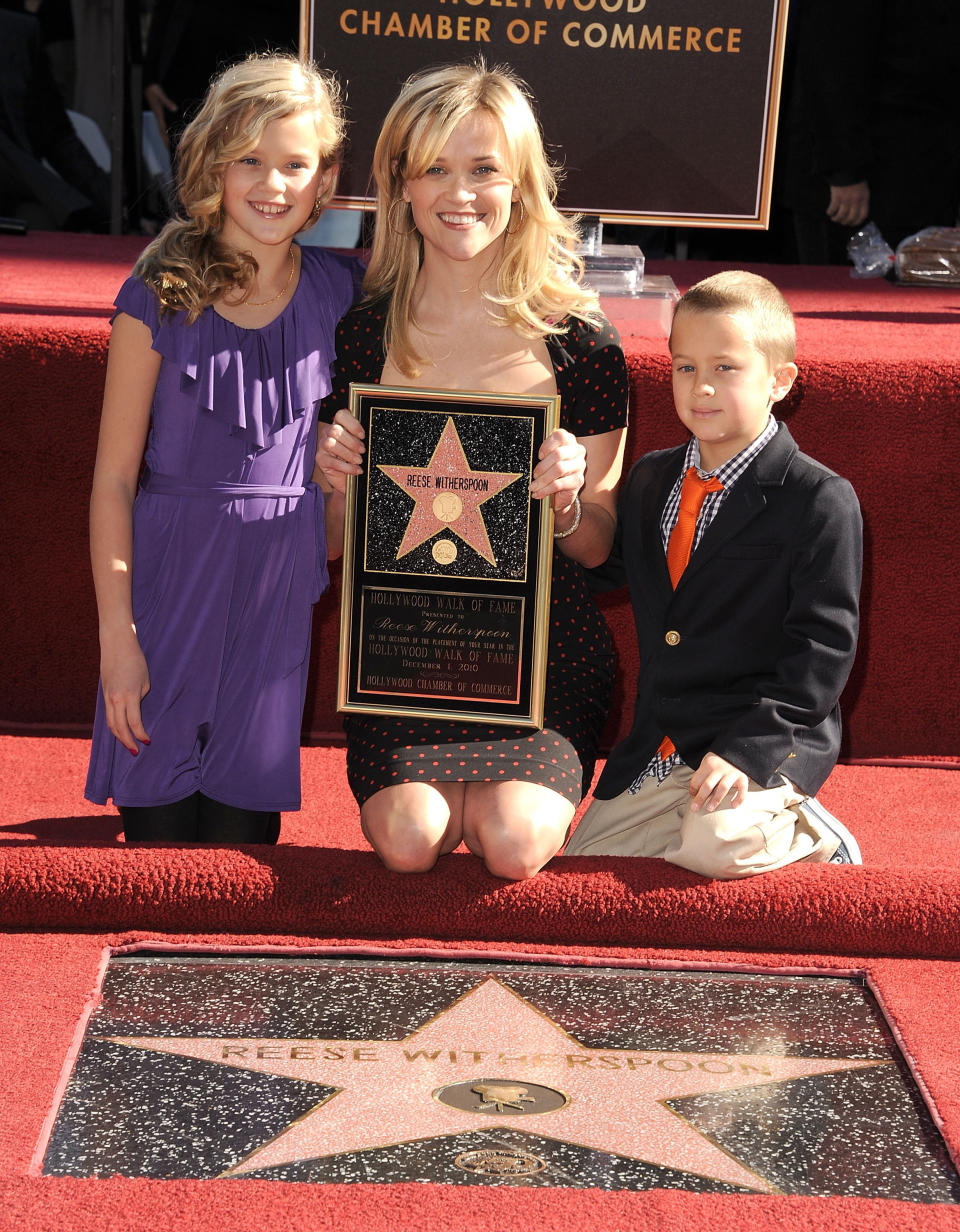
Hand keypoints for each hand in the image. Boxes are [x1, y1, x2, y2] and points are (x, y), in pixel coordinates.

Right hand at [100, 637, 150, 754]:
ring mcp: (107, 697)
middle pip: (119, 728)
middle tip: (135, 752)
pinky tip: (119, 731)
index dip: (140, 735)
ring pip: (110, 723)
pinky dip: (113, 725)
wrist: (116, 645)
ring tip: (127, 744)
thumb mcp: (145, 681)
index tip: (147, 742)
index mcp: (129, 696)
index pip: (134, 723)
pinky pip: (108, 715)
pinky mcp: (104, 694)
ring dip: (118, 736)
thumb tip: (135, 709)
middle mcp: (115, 699)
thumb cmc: (135, 660)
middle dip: (127, 742)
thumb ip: (139, 698)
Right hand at [144, 82, 177, 147]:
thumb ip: (167, 101)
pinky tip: (167, 132)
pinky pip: (161, 123)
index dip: (165, 137)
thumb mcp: (160, 94)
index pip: (162, 128)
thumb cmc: (153, 88)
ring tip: (168, 145)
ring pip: (160, 128)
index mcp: (158, 113)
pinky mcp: (158, 111)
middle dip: (164, 140)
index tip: (168, 145)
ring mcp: (157, 114)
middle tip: (168, 149)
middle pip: (161, 130)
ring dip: (163, 136)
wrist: (147, 84)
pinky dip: (164, 129)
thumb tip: (174, 109)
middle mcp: (157, 115)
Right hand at [316, 409, 364, 494]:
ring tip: (358, 461)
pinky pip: (332, 461)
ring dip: (347, 454)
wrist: (349, 480)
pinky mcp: (320, 459)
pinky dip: (346, 467)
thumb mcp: (361, 446)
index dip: (352, 424)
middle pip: (335, 430)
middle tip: (362, 450)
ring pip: (330, 444)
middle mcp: (328, 433)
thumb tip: (371, 437)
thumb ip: (362, 439)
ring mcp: (322, 446)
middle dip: (352, 442)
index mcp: (339, 424)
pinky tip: (356, 470)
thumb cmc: (356, 459)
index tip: (362, 435)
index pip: (341, 415)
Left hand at [530, 428, 584, 516]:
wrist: (562, 493)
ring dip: (543, 479)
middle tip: (534, 474)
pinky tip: (538, 493)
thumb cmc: (553, 472)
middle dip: (542, 466)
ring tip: (534, 486)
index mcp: (569, 441)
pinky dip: (545, 490)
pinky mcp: (578, 481)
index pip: (560, 436)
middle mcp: (577, 451)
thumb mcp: (548, 459)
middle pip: (558, 454)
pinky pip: (558, 484)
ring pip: (559, 469)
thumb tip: (530, 456)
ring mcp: (580, 466)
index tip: (539, 456)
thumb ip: (544, 454)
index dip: (547, 445)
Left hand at [688, 752, 748, 812]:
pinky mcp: (743, 777)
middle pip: (708, 785)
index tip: (692, 796)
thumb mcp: (708, 761)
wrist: (738, 749)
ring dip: (715, 799)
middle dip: (700, 798)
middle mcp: (720, 769)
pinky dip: (739, 798)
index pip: (697, 780)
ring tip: (709, 808)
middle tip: (695, 808)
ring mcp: (732, 773)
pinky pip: (742, 789)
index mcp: (708, 764)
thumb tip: (694, 792)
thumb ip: (702, 774)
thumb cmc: (720, 759)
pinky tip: (734, 805)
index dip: (693, 790)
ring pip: (722, 788)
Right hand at [826, 182, 868, 227]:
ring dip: (837, 219)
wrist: (847, 169)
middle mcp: (855, 201)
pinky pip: (832, 209)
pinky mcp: (836, 197)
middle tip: (842, 222)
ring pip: (841, 216)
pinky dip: (830, 213)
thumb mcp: (864, 189)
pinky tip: (829, 212)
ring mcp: (846, 199)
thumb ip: (862, 200)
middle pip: (851, 218)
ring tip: (834, 218)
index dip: (857, 222)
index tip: (852, 224)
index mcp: (864, 198)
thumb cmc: (856, 179)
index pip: (862, 215)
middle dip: (845, 222)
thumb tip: (857, 212)